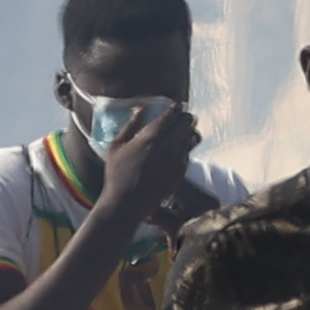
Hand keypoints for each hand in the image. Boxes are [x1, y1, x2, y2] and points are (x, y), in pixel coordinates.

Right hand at [102, 99, 205, 226]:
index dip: (176, 106)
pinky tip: (174, 151)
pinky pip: (188, 154)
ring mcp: (178, 159)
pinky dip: (184, 149)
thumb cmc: (117, 174)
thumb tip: (140, 109)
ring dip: (188, 132)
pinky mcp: (181, 172)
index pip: (174, 113)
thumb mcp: (116, 146)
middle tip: (177, 118)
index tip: (174, 105)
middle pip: (188, 121)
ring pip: (193, 137)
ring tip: (179, 133)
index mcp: (153, 135)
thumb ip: (130, 125)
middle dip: (184, 117)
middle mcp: (170, 145)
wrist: (128, 204)